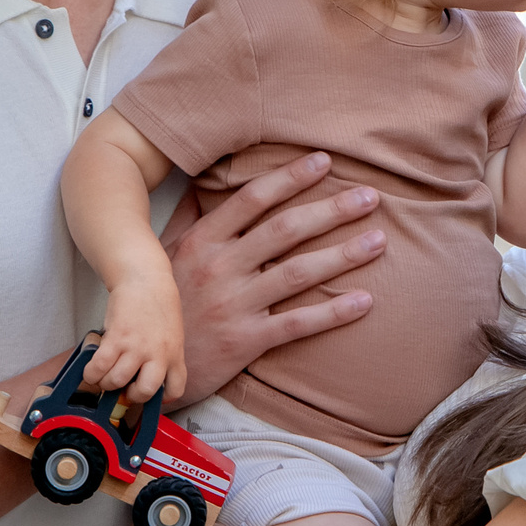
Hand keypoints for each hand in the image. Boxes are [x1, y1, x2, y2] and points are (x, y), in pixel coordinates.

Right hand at [89, 274, 184, 402]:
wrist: (145, 279)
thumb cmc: (158, 306)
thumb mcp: (171, 335)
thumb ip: (163, 356)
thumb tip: (143, 376)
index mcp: (175, 355)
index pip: (176, 389)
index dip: (162, 399)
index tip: (150, 395)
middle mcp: (158, 354)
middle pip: (145, 391)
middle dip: (130, 396)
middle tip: (123, 387)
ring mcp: (136, 346)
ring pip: (117, 381)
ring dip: (106, 383)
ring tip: (103, 376)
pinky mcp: (116, 337)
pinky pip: (99, 366)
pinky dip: (91, 373)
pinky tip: (91, 370)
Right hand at [167, 151, 382, 404]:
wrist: (146, 364)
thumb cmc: (163, 304)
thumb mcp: (165, 254)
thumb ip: (188, 216)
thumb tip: (201, 177)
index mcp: (202, 241)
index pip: (253, 200)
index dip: (290, 177)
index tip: (324, 161)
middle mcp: (219, 268)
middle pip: (285, 231)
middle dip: (331, 210)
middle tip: (370, 197)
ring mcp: (233, 305)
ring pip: (297, 273)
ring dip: (343, 255)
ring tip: (379, 240)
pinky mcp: (245, 341)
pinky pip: (296, 323)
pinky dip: (333, 312)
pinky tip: (365, 301)